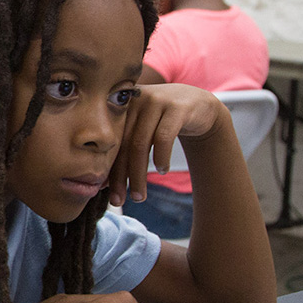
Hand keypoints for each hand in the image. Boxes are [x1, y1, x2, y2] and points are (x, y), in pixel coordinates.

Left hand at [108, 83, 226, 206]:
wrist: (198, 105)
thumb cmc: (164, 124)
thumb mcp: (142, 134)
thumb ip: (125, 151)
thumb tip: (103, 185)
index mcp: (121, 107)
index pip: (111, 143)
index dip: (108, 169)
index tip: (106, 193)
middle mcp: (135, 101)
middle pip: (124, 145)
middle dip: (121, 177)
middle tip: (120, 202)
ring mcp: (156, 101)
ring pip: (141, 144)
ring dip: (139, 174)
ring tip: (140, 196)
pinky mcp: (177, 107)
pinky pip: (163, 137)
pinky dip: (161, 158)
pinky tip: (162, 171)